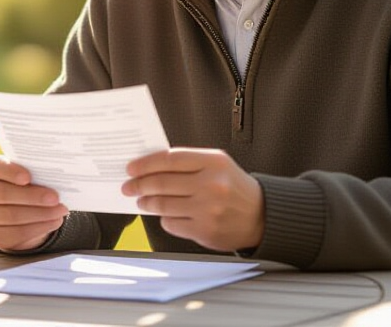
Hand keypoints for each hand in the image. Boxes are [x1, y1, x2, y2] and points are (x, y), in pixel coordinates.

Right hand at [0, 155, 67, 250]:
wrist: (13, 213)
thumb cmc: (24, 186)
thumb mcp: (26, 175)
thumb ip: (34, 173)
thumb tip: (56, 178)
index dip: (10, 172)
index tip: (28, 177)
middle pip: (5, 194)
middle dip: (33, 196)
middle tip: (55, 197)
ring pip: (13, 215)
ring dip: (41, 213)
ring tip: (60, 210)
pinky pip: (19, 232)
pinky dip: (40, 227)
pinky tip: (54, 221)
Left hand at [121, 148, 263, 251]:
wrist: (261, 216)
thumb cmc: (234, 187)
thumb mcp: (217, 164)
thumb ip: (188, 162)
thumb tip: (150, 167)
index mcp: (213, 163)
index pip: (169, 159)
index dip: (145, 164)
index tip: (131, 168)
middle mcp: (211, 185)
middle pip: (162, 183)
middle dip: (139, 185)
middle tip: (129, 186)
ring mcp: (208, 210)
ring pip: (163, 205)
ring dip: (147, 203)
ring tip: (142, 200)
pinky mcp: (205, 231)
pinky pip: (172, 224)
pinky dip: (165, 219)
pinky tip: (165, 215)